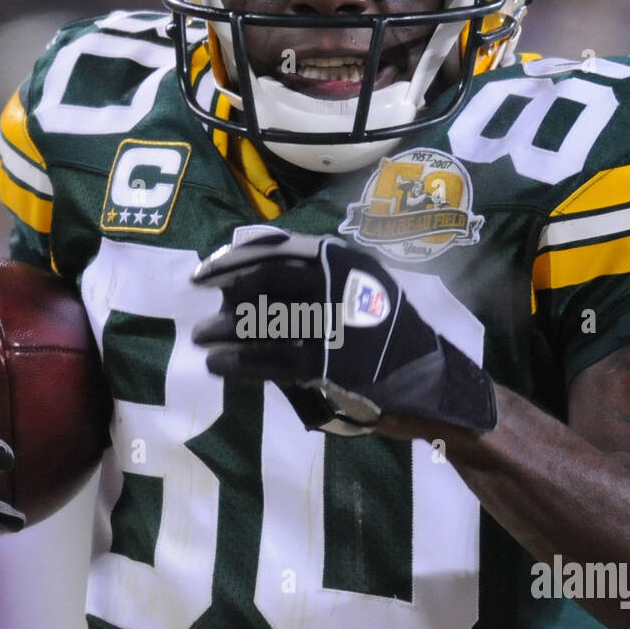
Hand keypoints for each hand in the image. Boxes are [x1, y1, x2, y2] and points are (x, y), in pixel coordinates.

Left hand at [190, 231, 495, 435]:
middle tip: (200, 301)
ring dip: (226, 330)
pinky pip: (272, 360)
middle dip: (227, 289)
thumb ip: (317, 283)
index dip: (237, 256)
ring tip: (202, 338)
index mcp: (346, 260)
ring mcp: (338, 322)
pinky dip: (238, 362)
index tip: (209, 269)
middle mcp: (342, 282)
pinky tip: (217, 365)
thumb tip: (250, 286)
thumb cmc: (388, 340)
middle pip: (268, 279)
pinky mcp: (334, 361)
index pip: (280, 247)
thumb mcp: (359, 292)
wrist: (429, 381)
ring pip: (265, 320)